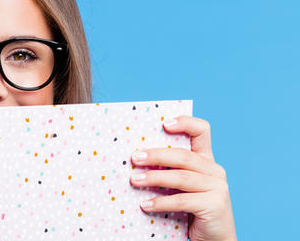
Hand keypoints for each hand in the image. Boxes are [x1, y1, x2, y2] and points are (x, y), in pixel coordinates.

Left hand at [129, 116, 236, 240]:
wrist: (215, 239)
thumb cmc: (192, 210)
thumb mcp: (183, 186)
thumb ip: (171, 171)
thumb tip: (137, 159)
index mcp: (206, 161)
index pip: (202, 131)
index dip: (185, 123)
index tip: (164, 123)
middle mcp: (214, 171)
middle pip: (183, 156)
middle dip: (156, 156)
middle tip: (134, 158)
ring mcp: (217, 188)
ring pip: (181, 178)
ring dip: (154, 178)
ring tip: (134, 180)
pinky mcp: (215, 205)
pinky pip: (182, 201)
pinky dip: (161, 202)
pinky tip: (145, 205)